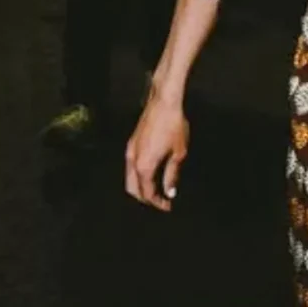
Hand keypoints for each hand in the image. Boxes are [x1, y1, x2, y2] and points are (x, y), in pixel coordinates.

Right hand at [125, 93, 188, 211]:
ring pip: (129, 178)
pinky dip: (137, 176)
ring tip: (156, 191)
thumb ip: (172, 175)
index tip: (167, 206)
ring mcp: (130, 151)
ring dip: (140, 188)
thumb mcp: (178, 153)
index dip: (157, 203)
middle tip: (160, 202)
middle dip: (145, 199)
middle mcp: (132, 160)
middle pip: (133, 190)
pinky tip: (150, 174)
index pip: (147, 193)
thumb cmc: (173, 125)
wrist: (164, 102)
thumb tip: (170, 192)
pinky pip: (130, 167)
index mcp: (144, 166)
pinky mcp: (131, 143)